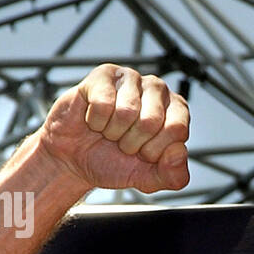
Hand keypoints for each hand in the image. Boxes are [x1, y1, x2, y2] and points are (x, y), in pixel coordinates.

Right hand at [36, 64, 190, 193]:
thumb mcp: (148, 179)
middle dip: (131, 143)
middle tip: (123, 143)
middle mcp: (158, 90)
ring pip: (126, 112)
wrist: (74, 160)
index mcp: (177, 112)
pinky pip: (102, 103)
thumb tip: (179, 152)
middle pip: (151, 121)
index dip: (155, 150)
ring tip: (109, 131)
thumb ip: (173, 176)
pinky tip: (94, 119)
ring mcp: (131, 79)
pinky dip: (95, 121)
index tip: (143, 154)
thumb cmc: (114, 162)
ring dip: (112, 132)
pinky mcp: (104, 75)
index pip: (177, 129)